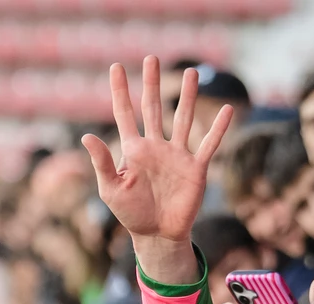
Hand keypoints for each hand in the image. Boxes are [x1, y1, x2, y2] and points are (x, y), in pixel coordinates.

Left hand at [81, 58, 232, 284]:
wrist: (158, 235)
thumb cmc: (131, 213)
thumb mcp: (111, 189)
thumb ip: (101, 162)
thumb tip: (86, 135)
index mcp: (133, 149)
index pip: (125, 113)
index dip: (120, 91)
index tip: (116, 67)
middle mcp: (155, 146)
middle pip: (153, 107)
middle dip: (152, 83)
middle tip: (152, 58)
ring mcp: (177, 155)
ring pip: (182, 118)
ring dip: (187, 97)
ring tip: (192, 73)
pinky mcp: (195, 168)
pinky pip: (209, 144)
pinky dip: (217, 128)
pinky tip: (227, 110)